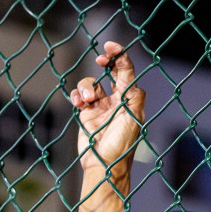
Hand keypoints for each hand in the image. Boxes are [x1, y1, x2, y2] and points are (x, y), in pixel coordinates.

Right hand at [71, 41, 145, 173]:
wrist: (103, 165)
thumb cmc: (121, 146)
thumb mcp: (133, 119)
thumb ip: (134, 96)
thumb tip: (131, 79)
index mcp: (130, 100)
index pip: (126, 72)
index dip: (120, 56)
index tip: (110, 46)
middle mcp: (116, 100)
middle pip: (110, 72)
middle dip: (105, 63)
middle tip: (101, 60)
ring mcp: (100, 106)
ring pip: (91, 84)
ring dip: (87, 87)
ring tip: (86, 100)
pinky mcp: (86, 113)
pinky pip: (79, 96)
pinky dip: (77, 95)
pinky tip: (79, 104)